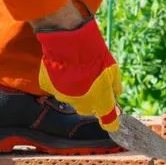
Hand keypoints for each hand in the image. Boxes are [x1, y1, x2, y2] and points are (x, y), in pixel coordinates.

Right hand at [34, 4, 120, 131]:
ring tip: (76, 72)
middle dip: (91, 101)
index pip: (109, 122)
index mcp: (100, 102)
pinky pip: (56, 88)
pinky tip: (63, 69)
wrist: (70, 43)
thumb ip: (115, 87)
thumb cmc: (95, 56)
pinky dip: (59, 82)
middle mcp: (81, 104)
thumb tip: (116, 95)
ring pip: (71, 99)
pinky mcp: (49, 88)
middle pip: (87, 109)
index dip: (111, 122)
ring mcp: (63, 96)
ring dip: (74, 91)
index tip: (113, 122)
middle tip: (92, 85)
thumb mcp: (113, 70)